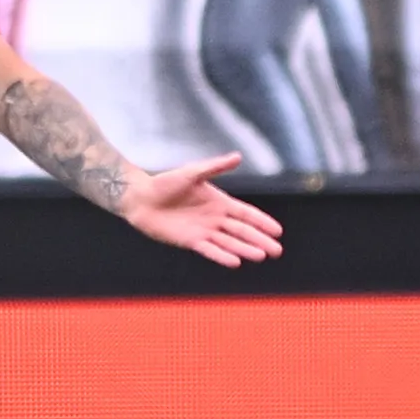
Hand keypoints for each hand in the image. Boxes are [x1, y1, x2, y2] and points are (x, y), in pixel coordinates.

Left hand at [118, 153, 284, 267]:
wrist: (141, 198)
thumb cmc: (165, 183)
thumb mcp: (192, 172)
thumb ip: (215, 167)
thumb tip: (238, 156)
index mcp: (219, 202)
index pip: (246, 214)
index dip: (262, 222)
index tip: (278, 231)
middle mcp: (215, 219)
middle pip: (242, 231)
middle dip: (260, 240)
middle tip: (277, 251)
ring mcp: (204, 231)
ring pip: (229, 242)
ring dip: (245, 249)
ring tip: (261, 256)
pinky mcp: (191, 241)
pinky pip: (210, 250)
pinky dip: (222, 256)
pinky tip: (236, 262)